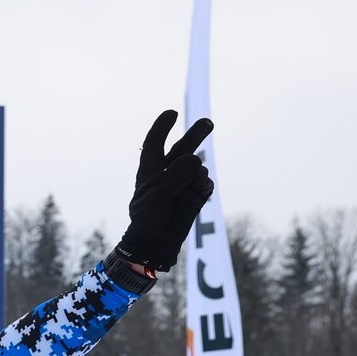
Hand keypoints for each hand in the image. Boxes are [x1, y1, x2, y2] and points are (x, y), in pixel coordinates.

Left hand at [114, 110, 214, 272]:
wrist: (157, 242)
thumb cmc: (148, 216)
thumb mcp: (157, 194)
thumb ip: (175, 175)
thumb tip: (195, 158)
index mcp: (150, 169)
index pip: (154, 143)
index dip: (162, 127)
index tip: (172, 113)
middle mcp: (168, 172)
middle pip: (183, 147)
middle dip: (196, 134)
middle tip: (208, 123)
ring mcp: (184, 182)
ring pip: (198, 167)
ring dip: (195, 175)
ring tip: (185, 190)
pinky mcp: (197, 193)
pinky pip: (206, 182)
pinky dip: (203, 186)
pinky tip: (196, 194)